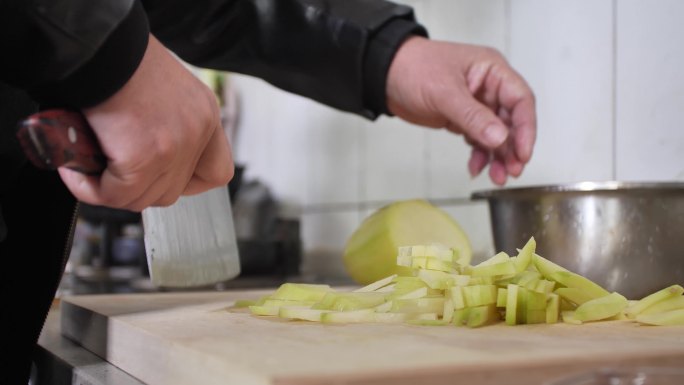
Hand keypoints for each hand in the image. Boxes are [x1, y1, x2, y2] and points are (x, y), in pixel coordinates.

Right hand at [58, 35, 233, 210]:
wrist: (101, 45)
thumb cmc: (122, 59)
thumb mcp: (165, 89)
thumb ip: (168, 122)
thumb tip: (145, 154)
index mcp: (206, 113)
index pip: (216, 172)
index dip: (188, 183)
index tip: (159, 175)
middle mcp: (197, 132)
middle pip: (173, 191)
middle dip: (139, 188)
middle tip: (111, 171)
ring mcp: (174, 148)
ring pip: (143, 198)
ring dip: (111, 189)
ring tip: (88, 168)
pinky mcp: (142, 159)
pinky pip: (114, 195)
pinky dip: (89, 188)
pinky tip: (74, 170)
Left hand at [386, 37, 535, 185]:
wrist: (385, 76)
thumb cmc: (413, 68)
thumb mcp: (444, 92)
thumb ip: (472, 116)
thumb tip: (499, 138)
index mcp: (492, 70)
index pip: (521, 100)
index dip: (526, 128)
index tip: (523, 153)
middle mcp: (489, 87)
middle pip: (512, 121)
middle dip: (513, 148)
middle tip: (512, 171)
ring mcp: (477, 104)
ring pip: (497, 134)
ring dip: (499, 157)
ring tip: (498, 177)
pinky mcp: (463, 118)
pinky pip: (479, 140)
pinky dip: (480, 155)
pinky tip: (476, 168)